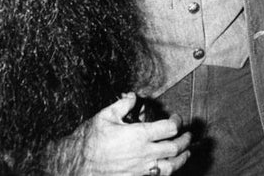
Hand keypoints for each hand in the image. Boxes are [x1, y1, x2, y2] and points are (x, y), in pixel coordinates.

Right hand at [58, 93, 190, 175]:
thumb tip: (133, 95)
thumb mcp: (104, 116)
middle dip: (185, 140)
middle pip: (174, 147)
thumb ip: (123, 104)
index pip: (170, 128)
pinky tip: (167, 167)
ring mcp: (140, 170)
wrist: (75, 167)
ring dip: (181, 158)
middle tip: (187, 135)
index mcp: (139, 135)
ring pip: (170, 166)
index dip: (177, 121)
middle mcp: (143, 154)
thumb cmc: (89, 141)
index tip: (176, 119)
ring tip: (186, 153)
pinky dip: (166, 172)